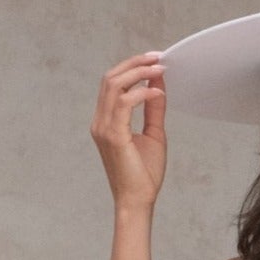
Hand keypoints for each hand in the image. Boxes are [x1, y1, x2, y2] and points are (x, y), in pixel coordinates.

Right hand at [92, 52, 166, 214]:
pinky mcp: (112, 135)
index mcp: (106, 121)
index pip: (113, 84)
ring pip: (113, 85)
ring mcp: (103, 128)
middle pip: (110, 78)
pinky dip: (141, 93)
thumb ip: (153, 108)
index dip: (132, 67)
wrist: (137, 201)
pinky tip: (157, 92)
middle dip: (134, 63)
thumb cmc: (144, 174)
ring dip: (138, 72)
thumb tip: (157, 84)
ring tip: (158, 69)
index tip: (154, 61)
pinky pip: (124, 103)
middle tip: (157, 57)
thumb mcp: (153, 133)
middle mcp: (100, 121)